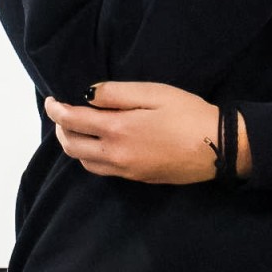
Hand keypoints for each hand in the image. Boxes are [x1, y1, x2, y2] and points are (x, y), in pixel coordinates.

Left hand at [43, 80, 247, 184]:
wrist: (220, 148)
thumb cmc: (188, 114)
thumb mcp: (153, 93)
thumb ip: (115, 93)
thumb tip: (87, 95)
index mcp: (117, 130)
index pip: (72, 121)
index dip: (56, 110)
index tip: (52, 100)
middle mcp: (115, 155)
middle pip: (72, 146)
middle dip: (61, 128)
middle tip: (62, 113)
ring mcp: (126, 170)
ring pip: (84, 163)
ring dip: (74, 145)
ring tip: (77, 128)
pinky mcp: (138, 178)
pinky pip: (102, 170)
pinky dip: (91, 157)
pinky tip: (100, 144)